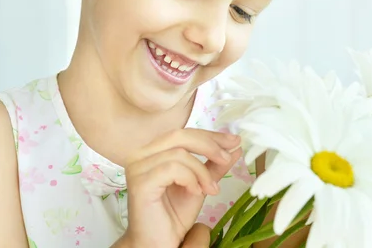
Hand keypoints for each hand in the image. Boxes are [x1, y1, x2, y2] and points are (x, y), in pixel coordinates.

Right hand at [121, 129, 241, 247]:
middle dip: (209, 145)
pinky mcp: (140, 183)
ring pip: (179, 153)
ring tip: (209, 189)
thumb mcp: (200, 184)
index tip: (234, 140)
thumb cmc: (173, 216)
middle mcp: (140, 155)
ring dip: (201, 171)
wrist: (158, 244)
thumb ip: (213, 165)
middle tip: (227, 159)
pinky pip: (172, 169)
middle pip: (180, 136)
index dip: (210, 135)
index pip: (183, 133)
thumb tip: (234, 147)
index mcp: (152, 151)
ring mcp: (137, 167)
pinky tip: (195, 192)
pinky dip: (190, 179)